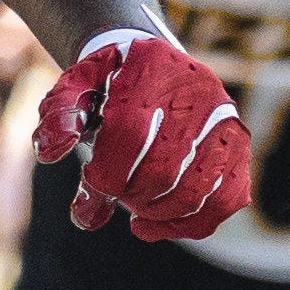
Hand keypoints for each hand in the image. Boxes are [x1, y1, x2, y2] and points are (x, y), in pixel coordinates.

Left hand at [35, 27, 252, 239]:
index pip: (129, 132)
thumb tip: (51, 153)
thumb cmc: (108, 83)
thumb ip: (58, 115)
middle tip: (115, 197)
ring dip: (158, 214)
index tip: (93, 188)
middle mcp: (196, 89)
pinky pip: (228, 198)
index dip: (106, 173)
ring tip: (136, 211)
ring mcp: (224, 119)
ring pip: (198, 189)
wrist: (155, 63)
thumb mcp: (76, 86)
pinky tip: (157, 226)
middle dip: (131, 196)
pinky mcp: (238, 145)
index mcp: (150, 67)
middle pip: (164, 167)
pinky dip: (192, 224)